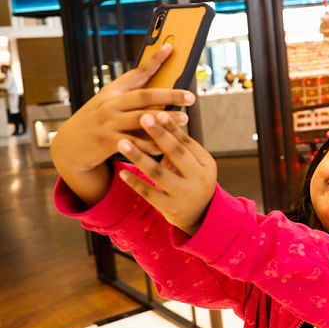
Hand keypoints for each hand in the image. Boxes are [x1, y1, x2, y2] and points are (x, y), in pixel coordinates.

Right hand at [50, 44, 195, 205]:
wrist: (69, 146)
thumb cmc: (97, 121)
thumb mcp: (108, 103)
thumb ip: (131, 96)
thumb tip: (162, 87)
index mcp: (113, 91)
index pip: (137, 73)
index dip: (154, 60)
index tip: (170, 48)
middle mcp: (110, 104)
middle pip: (144, 96)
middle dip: (170, 94)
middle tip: (190, 96)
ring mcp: (108, 123)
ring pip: (142, 119)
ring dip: (165, 120)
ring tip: (184, 119)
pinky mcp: (108, 142)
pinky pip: (136, 144)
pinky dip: (152, 145)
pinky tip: (166, 145)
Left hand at [117, 110, 217, 235]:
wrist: (201, 214)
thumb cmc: (194, 180)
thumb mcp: (196, 164)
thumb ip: (182, 146)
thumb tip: (162, 117)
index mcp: (206, 164)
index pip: (187, 143)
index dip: (171, 128)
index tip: (156, 113)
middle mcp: (198, 179)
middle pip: (176, 154)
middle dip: (159, 135)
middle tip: (142, 118)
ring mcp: (184, 195)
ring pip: (159, 174)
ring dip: (139, 157)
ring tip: (122, 143)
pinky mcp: (170, 208)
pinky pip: (149, 193)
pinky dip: (135, 182)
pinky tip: (122, 172)